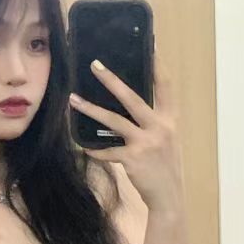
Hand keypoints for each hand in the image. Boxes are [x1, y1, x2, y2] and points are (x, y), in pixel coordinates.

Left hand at [68, 52, 184, 213]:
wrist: (168, 197)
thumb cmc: (165, 168)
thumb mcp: (167, 141)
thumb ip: (153, 123)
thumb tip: (132, 108)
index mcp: (169, 120)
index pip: (165, 86)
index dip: (157, 65)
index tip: (151, 45)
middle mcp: (159, 128)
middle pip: (132, 97)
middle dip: (112, 80)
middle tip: (95, 65)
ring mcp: (145, 143)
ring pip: (113, 121)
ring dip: (91, 110)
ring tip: (73, 100)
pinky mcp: (132, 159)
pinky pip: (107, 151)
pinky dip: (95, 150)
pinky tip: (84, 147)